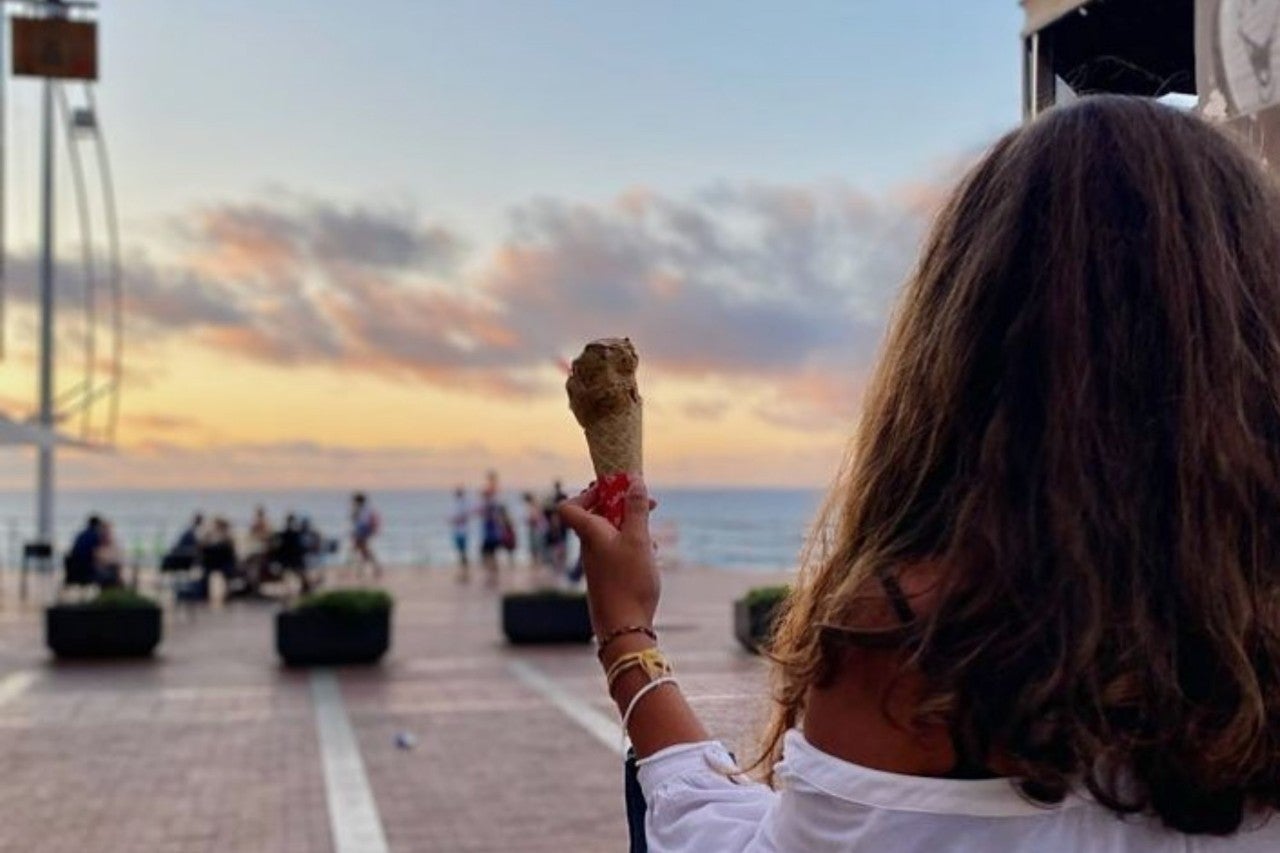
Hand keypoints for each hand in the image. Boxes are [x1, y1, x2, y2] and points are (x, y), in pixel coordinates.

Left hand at [559, 477, 659, 635]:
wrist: (624, 628)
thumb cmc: (628, 581)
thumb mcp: (638, 539)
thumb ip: (636, 509)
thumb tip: (634, 482)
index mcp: (590, 533)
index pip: (569, 506)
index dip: (588, 493)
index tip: (613, 490)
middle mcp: (590, 546)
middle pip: (597, 515)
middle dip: (623, 506)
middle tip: (647, 504)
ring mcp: (599, 562)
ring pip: (612, 533)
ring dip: (633, 527)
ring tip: (652, 536)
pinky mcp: (609, 577)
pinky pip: (619, 551)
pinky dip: (634, 547)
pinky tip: (651, 556)